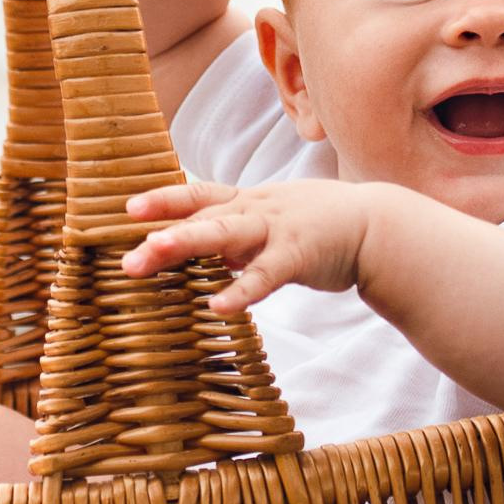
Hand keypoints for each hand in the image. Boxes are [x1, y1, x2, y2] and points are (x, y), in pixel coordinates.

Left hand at [121, 179, 388, 314]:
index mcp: (248, 201)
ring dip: (186, 242)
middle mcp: (256, 209)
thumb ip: (238, 236)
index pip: (198, 195)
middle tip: (126, 257)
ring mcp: (277, 229)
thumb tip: (207, 252)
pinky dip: (242, 290)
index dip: (164, 200)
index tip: (128, 209)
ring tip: (151, 252)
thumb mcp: (273, 221)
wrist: (377, 226)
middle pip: (202, 216)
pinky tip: (218, 307)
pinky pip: (266, 274)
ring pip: (225, 233)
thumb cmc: (321, 225)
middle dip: (162, 233)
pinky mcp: (299, 255)